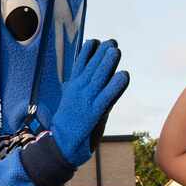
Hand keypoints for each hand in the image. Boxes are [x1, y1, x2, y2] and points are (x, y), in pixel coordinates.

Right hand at [51, 39, 129, 166]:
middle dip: (102, 53)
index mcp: (72, 87)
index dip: (88, 51)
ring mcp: (86, 100)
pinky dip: (116, 85)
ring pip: (99, 77)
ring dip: (108, 63)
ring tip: (115, 50)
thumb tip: (83, 79)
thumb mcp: (70, 102)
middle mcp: (79, 90)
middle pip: (92, 67)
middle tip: (112, 43)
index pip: (80, 64)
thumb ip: (78, 89)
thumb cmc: (68, 124)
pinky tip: (124, 76)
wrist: (61, 144)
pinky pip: (108, 95)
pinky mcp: (95, 112)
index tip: (95, 41)